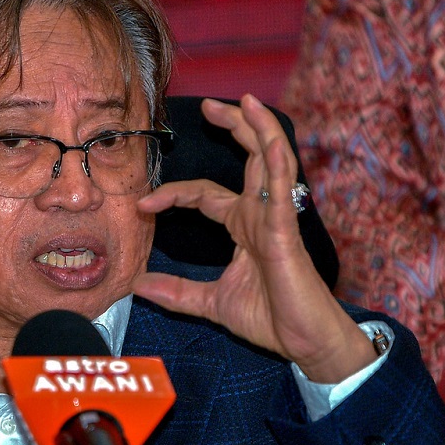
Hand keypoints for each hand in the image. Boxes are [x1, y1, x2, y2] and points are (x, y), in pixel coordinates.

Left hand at [132, 95, 374, 382]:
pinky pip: (283, 191)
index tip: (142, 204)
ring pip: (270, 162)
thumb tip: (139, 286)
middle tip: (209, 105)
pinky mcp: (287, 232)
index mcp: (244, 227)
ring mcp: (276, 219)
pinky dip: (277, 164)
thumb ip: (178, 292)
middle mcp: (261, 215)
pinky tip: (270, 143)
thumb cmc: (271, 318)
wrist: (305, 342)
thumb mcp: (211, 302)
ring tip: (245, 102)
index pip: (205, 196)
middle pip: (249, 159)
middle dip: (233, 127)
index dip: (174, 195)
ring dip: (259, 129)